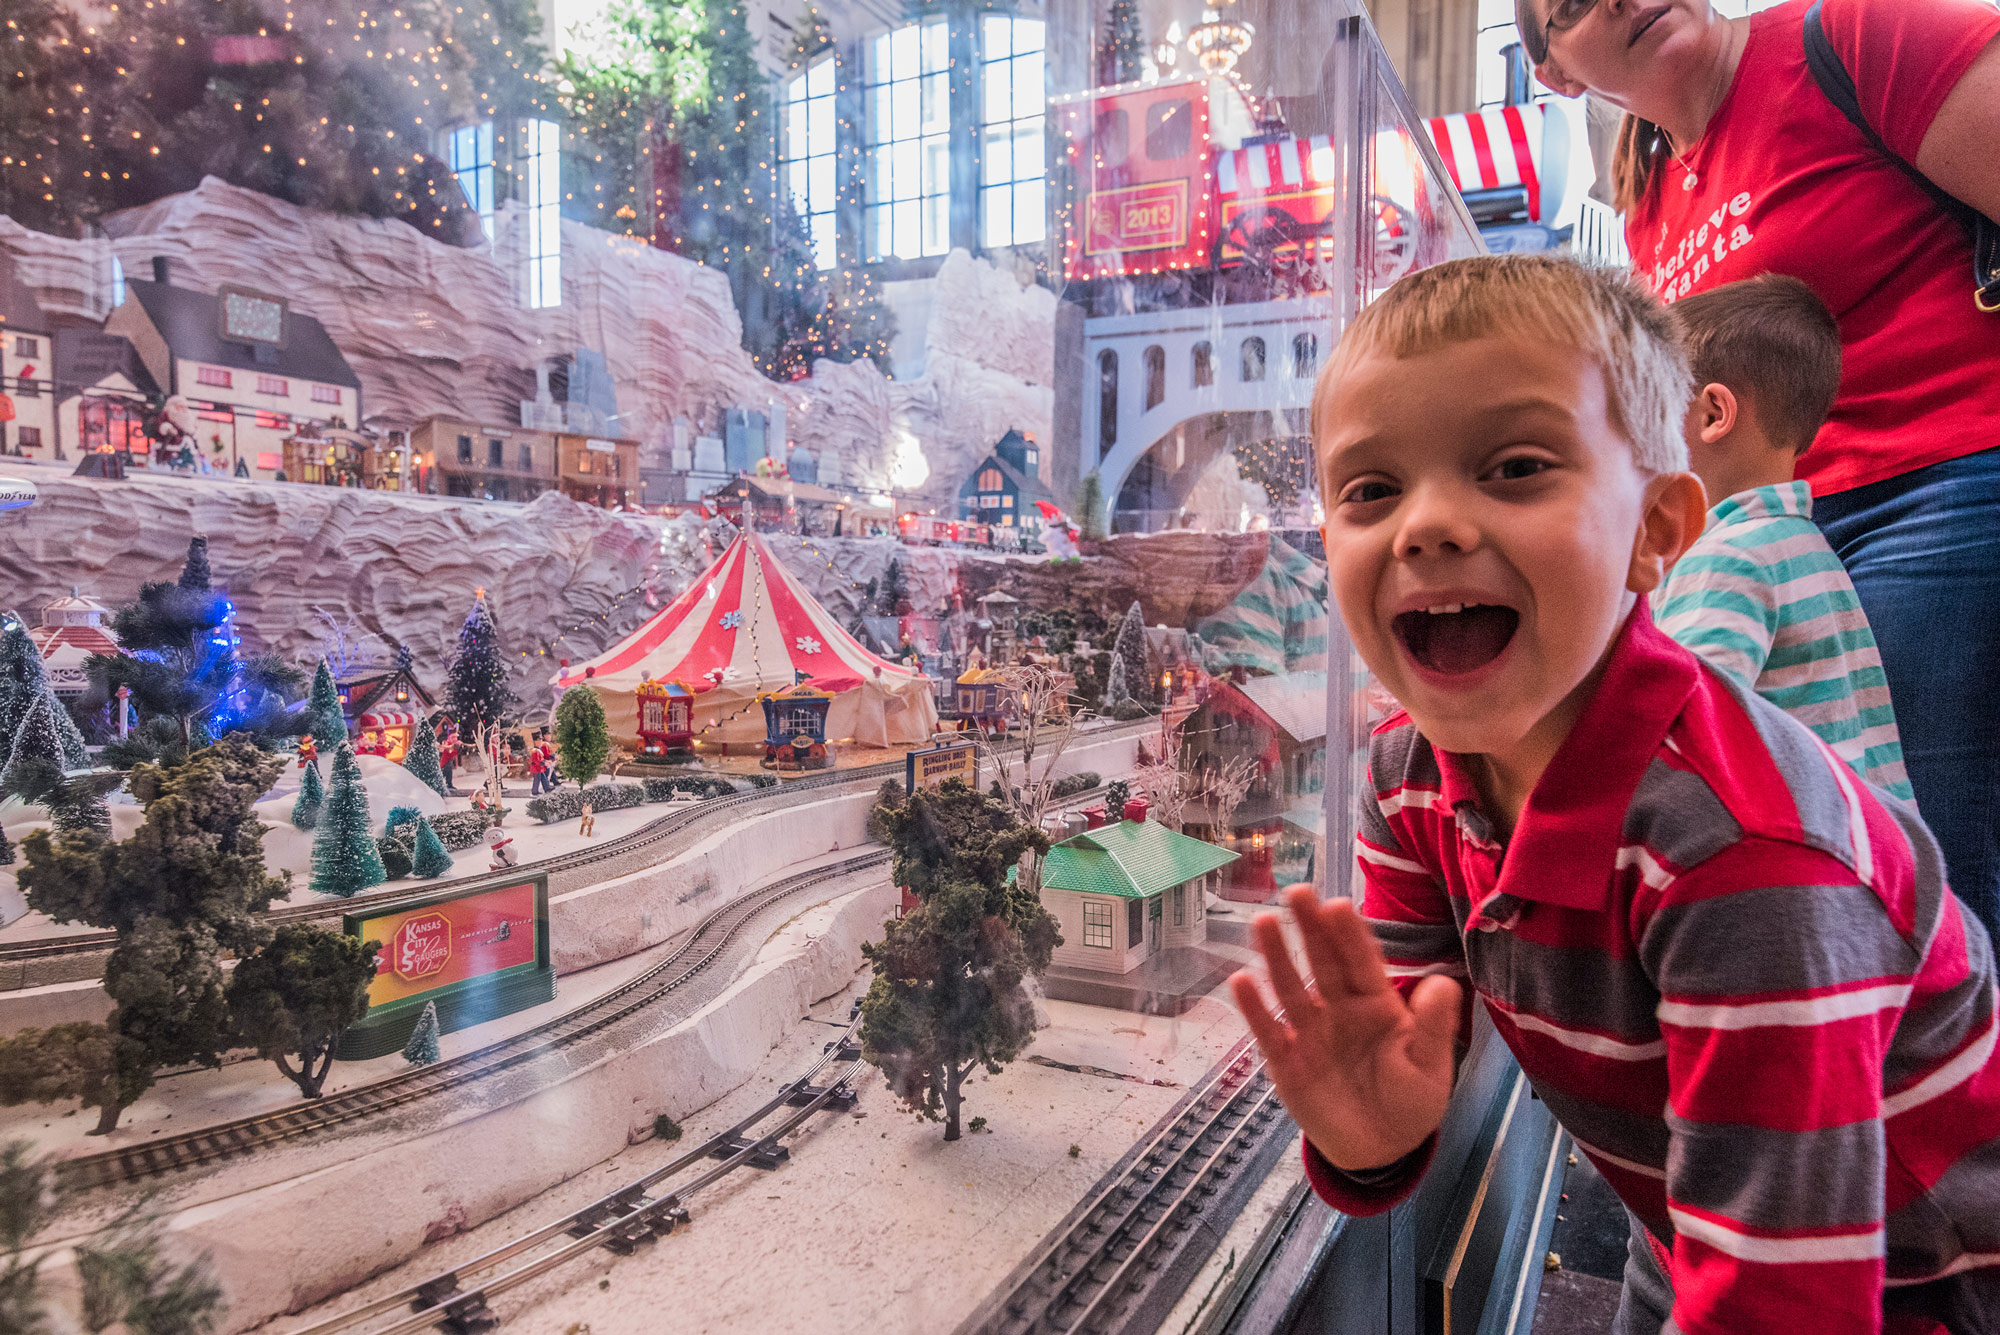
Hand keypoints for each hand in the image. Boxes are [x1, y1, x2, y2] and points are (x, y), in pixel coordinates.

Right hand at [1230, 885, 1461, 1172]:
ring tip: (1263, 922)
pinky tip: (1241, 980)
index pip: (1361, 961)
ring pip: (1291, 986)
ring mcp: (1310, 1032)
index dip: (1349, 934)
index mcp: (1376, 1003)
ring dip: (1276, 956)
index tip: (1338, 905)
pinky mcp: (1286, 1060)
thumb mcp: (1429, 1065)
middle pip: (1322, 961)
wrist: (1380, 1148)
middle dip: (1310, 927)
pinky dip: (1255, 1007)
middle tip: (1298, 891)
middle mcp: (1339, 1008)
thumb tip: (1443, 983)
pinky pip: (1269, 1029)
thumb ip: (1432, 1026)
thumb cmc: (1410, 1100)